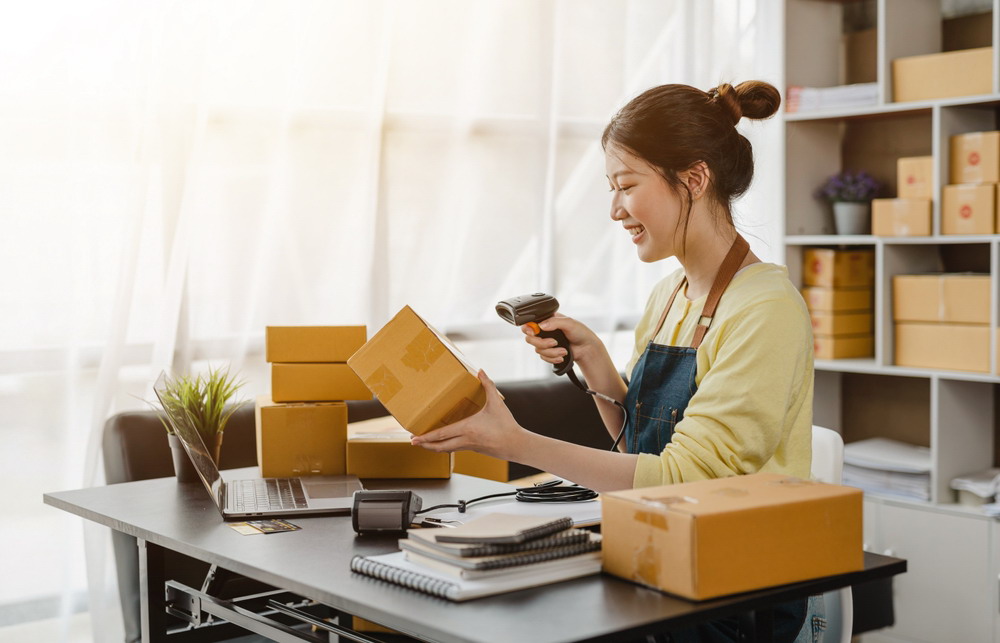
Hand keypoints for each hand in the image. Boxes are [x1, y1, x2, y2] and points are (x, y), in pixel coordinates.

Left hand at [411, 370, 526, 460]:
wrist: (517, 445)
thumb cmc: (506, 425)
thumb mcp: (496, 403)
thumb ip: (488, 385)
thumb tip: (480, 371)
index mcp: (467, 428)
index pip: (441, 435)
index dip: (427, 437)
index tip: (415, 438)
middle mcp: (465, 439)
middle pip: (440, 446)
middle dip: (425, 445)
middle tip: (414, 442)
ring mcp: (469, 446)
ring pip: (447, 449)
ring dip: (434, 447)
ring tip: (425, 443)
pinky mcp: (475, 450)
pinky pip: (456, 448)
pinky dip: (446, 446)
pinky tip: (445, 442)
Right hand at [522, 313, 602, 366]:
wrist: (587, 349)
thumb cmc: (581, 333)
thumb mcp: (569, 323)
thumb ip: (555, 322)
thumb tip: (541, 325)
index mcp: (548, 320)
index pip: (530, 323)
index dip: (528, 328)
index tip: (533, 332)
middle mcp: (544, 331)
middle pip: (530, 338)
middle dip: (542, 343)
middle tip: (554, 342)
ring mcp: (546, 342)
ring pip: (538, 350)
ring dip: (551, 352)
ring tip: (564, 350)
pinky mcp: (548, 353)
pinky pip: (543, 358)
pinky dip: (553, 358)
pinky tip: (562, 355)